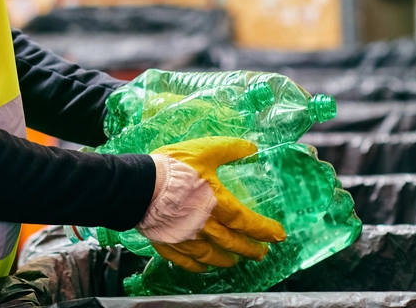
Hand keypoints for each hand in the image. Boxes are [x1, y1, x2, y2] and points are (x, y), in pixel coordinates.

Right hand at [138, 136, 285, 272]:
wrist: (137, 184)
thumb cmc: (172, 167)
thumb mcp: (204, 150)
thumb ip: (229, 149)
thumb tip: (252, 147)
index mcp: (216, 203)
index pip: (246, 221)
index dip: (264, 230)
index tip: (278, 236)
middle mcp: (204, 225)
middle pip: (232, 243)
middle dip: (249, 249)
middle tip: (260, 254)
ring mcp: (185, 237)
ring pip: (211, 255)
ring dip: (226, 260)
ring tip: (234, 262)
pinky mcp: (167, 242)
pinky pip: (186, 260)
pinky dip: (197, 266)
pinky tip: (203, 267)